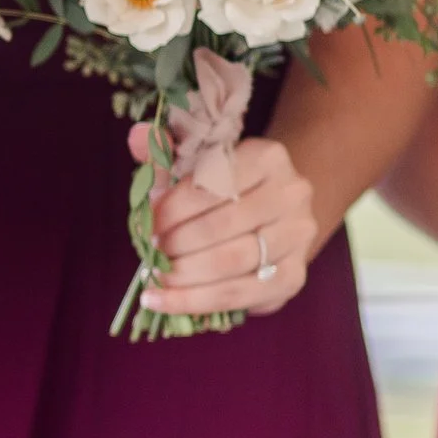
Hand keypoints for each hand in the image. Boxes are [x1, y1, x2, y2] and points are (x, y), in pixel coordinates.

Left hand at [137, 137, 317, 320]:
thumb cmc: (224, 188)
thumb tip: (139, 136)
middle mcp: (292, 194)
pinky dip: (196, 301)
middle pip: (223, 225)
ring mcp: (298, 237)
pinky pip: (242, 294)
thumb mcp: (195, 164)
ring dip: (185, 274)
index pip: (213, 183)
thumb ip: (164, 153)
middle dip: (177, 243)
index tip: (147, 223)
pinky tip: (163, 301)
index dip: (173, 207)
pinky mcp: (294, 276)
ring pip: (234, 262)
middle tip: (151, 252)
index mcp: (267, 157)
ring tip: (155, 277)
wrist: (273, 214)